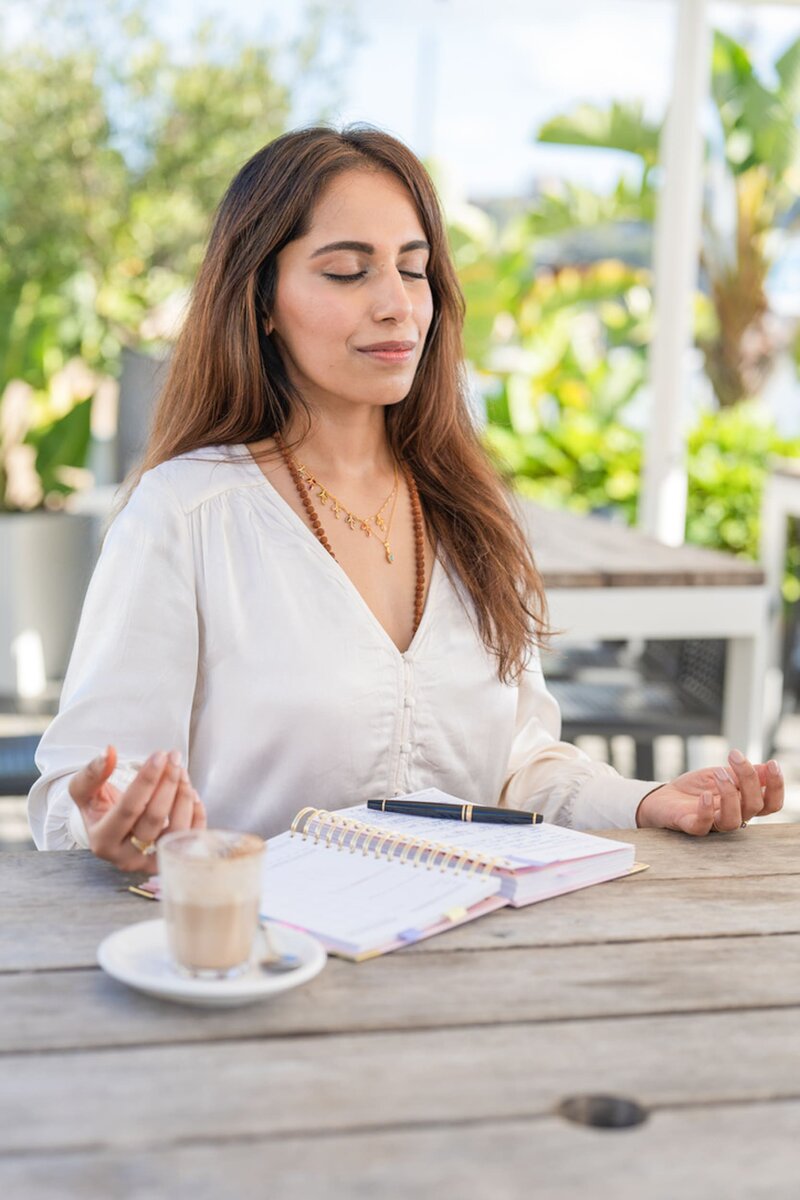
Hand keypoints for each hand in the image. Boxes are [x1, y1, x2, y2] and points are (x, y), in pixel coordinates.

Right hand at [68, 745, 205, 871]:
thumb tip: (108, 752)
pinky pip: (190, 838)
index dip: (146, 781)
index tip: (159, 756)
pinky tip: (192, 793)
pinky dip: (197, 814)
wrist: (110, 830)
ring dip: (184, 797)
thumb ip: (93, 773)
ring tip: (182, 773)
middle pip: (154, 819)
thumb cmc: (98, 809)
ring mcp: (150, 862)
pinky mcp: (171, 860)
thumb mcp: (84, 790)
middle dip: (168, 784)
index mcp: (102, 840)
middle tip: (174, 758)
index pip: (129, 808)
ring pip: (176, 830)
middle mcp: (126, 857)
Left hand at [636, 750, 783, 835]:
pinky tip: (704, 795)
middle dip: (748, 779)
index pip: (770, 804)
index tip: (772, 763)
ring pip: (733, 821)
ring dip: (729, 794)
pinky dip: (706, 810)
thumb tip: (767, 767)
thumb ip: (743, 775)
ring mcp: (712, 824)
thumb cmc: (695, 788)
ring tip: (719, 772)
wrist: (663, 796)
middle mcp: (732, 816)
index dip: (776, 787)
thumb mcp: (722, 774)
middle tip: (733, 755)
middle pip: (754, 807)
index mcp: (743, 804)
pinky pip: (703, 825)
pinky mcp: (691, 826)